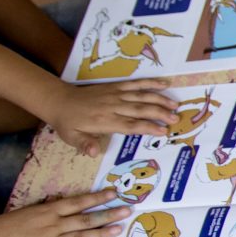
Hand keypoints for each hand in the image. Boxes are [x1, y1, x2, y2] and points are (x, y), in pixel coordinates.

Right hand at [0, 191, 129, 236]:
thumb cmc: (7, 227)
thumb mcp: (28, 211)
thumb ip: (48, 209)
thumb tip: (61, 200)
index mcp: (47, 211)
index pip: (77, 202)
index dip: (97, 198)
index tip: (114, 193)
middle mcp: (52, 225)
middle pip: (84, 218)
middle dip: (107, 214)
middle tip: (127, 210)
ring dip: (101, 233)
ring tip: (119, 229)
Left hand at [43, 79, 177, 154]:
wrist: (59, 100)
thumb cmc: (68, 123)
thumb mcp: (72, 138)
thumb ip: (84, 144)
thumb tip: (93, 153)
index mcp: (104, 121)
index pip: (130, 125)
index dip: (147, 128)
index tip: (163, 131)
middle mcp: (112, 106)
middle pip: (140, 110)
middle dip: (159, 114)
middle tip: (175, 119)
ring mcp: (115, 95)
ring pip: (141, 96)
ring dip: (159, 100)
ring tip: (175, 105)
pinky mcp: (115, 87)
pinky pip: (135, 84)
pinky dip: (150, 83)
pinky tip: (164, 84)